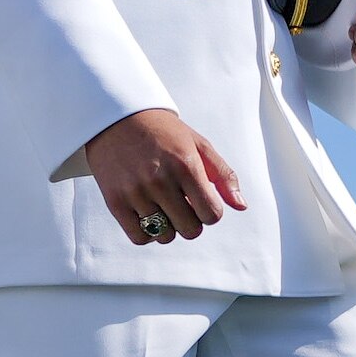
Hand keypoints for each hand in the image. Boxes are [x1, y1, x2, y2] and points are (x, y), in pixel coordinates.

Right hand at [83, 107, 242, 245]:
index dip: (211, 212)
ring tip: (163, 208)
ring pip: (165, 236)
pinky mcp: (114, 201)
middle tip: (183, 205)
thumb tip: (240, 206)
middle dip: (192, 221)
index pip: (211, 214)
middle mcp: (160, 180)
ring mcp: (135, 192)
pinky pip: (139, 237)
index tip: (201, 201)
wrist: (116, 119)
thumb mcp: (199, 145)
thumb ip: (223, 176)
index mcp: (185, 166)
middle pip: (190, 229)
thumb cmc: (163, 133)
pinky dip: (148, 234)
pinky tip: (149, 217)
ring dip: (169, 227)